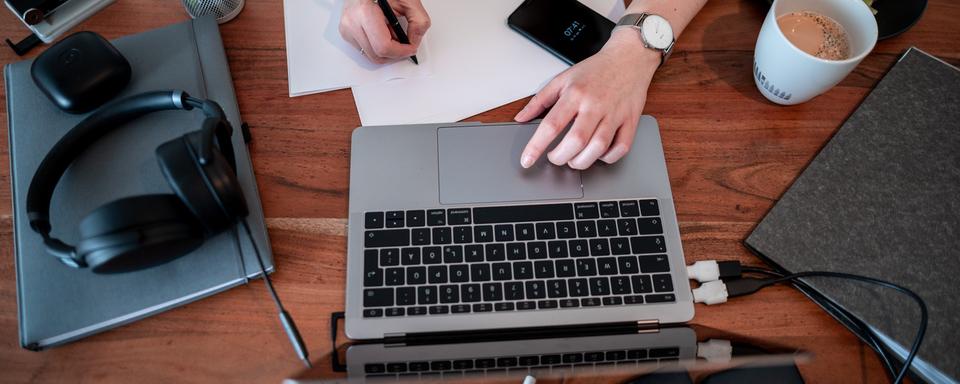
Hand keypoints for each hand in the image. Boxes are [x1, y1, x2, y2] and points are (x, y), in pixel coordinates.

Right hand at [339, 0, 430, 63]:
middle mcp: (352, 22)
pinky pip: (365, 51)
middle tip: (406, 45)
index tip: (411, 48)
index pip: (383, 46)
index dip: (401, 51)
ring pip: (371, 56)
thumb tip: (415, 41)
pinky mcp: (346, 33)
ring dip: (387, 51)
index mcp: (364, 12)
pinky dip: (378, 47)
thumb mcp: (407, 0)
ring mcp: (346, 29)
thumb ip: (418, 20)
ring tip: (393, 34)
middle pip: (377, 56)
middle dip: (395, 54)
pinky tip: (383, 33)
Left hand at [515, 30, 658, 169]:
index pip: (552, 125)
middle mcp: (595, 105)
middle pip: (576, 141)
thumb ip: (539, 100)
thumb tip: (520, 118)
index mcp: (575, 94)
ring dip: (582, 161)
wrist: (629, 58)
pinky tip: (597, 154)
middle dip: (560, 157)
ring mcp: (615, 113)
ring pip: (599, 147)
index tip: (527, 160)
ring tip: (573, 159)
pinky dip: (608, 158)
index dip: (536, 146)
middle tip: (554, 157)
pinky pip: (621, 147)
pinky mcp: (630, 120)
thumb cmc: (595, 70)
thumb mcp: (562, 79)